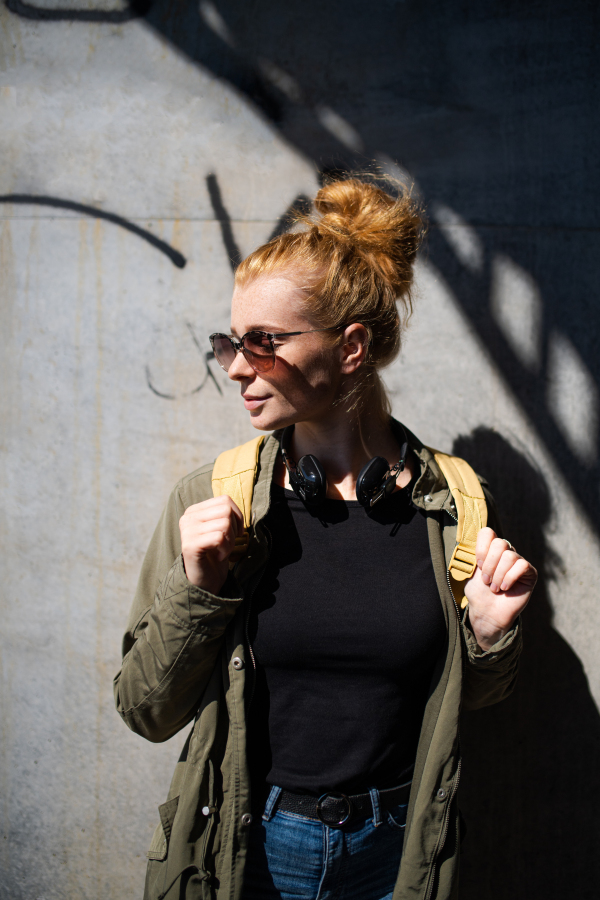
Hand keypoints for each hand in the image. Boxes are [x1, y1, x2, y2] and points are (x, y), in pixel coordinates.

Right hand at [179, 495, 243, 594]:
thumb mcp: (221, 529)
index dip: (237, 516)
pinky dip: (225, 549)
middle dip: (234, 529)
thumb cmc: (216, 554)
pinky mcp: (190, 545)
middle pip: (226, 510)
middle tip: (226, 544)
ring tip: (221, 551)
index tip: (234, 533)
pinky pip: (219, 537)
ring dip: (230, 541)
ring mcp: (187, 531)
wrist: (206, 582)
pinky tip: (218, 556)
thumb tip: (236, 506)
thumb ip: (225, 514)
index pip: (224, 500)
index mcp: (194, 511)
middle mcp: (187, 518)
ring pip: (224, 523)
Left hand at [464, 527, 536, 651]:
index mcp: (490, 549)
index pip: (488, 532)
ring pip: (510, 556)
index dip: (481, 548)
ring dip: (498, 575)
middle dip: (490, 564)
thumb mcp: (470, 572)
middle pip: (500, 543)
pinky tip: (505, 588)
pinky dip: (510, 578)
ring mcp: (519, 561)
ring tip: (494, 588)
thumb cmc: (479, 593)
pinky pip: (522, 565)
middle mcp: (506, 552)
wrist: (488, 613)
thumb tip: (469, 541)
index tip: (478, 565)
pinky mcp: (530, 573)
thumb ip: (472, 554)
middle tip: (486, 580)